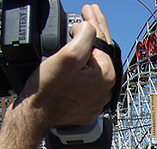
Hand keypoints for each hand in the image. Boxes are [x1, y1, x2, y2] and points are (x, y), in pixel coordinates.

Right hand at [16, 4, 115, 132]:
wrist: (35, 114)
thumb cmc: (48, 89)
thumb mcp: (68, 56)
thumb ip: (85, 37)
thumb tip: (88, 29)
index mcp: (106, 77)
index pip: (103, 42)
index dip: (95, 22)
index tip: (88, 9)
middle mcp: (106, 91)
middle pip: (101, 55)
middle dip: (94, 33)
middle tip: (88, 16)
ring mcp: (97, 101)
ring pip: (95, 69)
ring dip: (89, 51)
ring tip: (81, 34)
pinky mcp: (87, 107)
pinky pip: (89, 83)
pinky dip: (84, 70)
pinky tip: (78, 61)